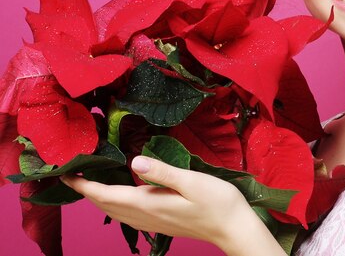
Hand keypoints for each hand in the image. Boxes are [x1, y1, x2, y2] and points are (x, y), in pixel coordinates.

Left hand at [60, 156, 282, 254]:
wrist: (233, 227)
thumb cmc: (218, 202)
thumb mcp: (192, 182)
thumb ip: (163, 172)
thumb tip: (135, 160)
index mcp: (149, 203)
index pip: (107, 195)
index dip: (84, 185)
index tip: (67, 173)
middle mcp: (145, 215)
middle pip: (106, 206)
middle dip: (86, 192)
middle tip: (72, 174)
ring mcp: (152, 221)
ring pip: (115, 212)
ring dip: (98, 199)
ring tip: (88, 184)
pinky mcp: (160, 222)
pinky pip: (126, 214)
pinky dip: (113, 204)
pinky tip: (118, 196)